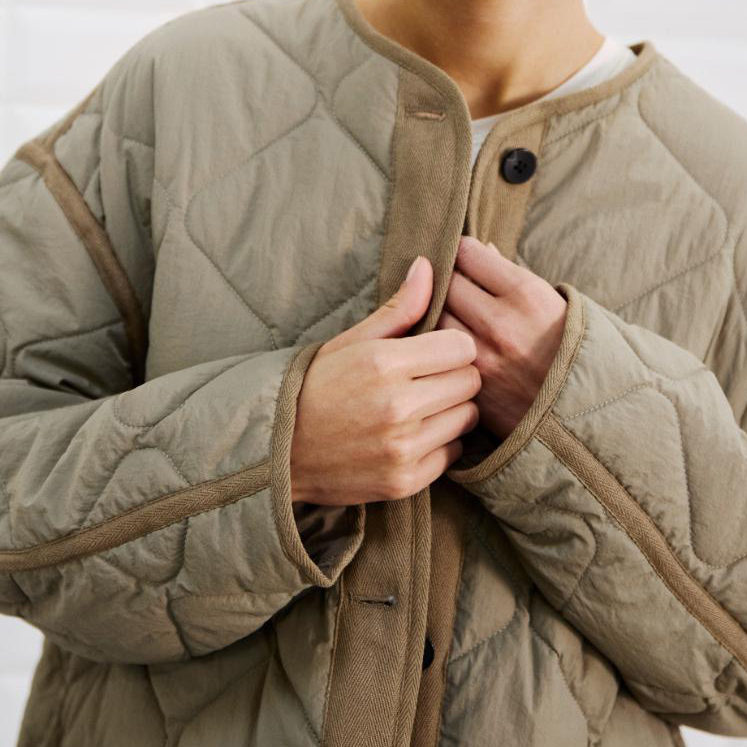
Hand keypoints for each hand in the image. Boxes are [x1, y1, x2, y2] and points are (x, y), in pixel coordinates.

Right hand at [289, 257, 480, 505]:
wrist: (276, 451)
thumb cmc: (315, 387)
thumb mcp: (350, 341)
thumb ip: (399, 308)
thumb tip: (428, 265)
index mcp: (384, 364)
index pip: (462, 347)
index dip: (452, 347)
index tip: (435, 352)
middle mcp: (398, 407)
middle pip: (470, 382)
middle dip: (454, 377)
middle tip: (428, 380)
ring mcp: (402, 448)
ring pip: (467, 418)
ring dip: (451, 411)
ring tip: (421, 408)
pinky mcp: (405, 481)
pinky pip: (453, 454)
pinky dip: (440, 444)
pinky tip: (413, 436)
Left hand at [437, 235, 567, 439]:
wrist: (594, 416)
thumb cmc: (579, 352)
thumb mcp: (561, 304)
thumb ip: (516, 277)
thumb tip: (483, 250)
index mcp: (527, 294)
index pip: (468, 254)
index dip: (465, 253)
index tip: (466, 259)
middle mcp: (500, 323)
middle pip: (446, 283)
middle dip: (449, 280)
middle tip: (456, 286)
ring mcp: (482, 358)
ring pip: (435, 318)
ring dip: (440, 314)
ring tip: (454, 316)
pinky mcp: (472, 388)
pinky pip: (440, 356)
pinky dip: (442, 347)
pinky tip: (451, 346)